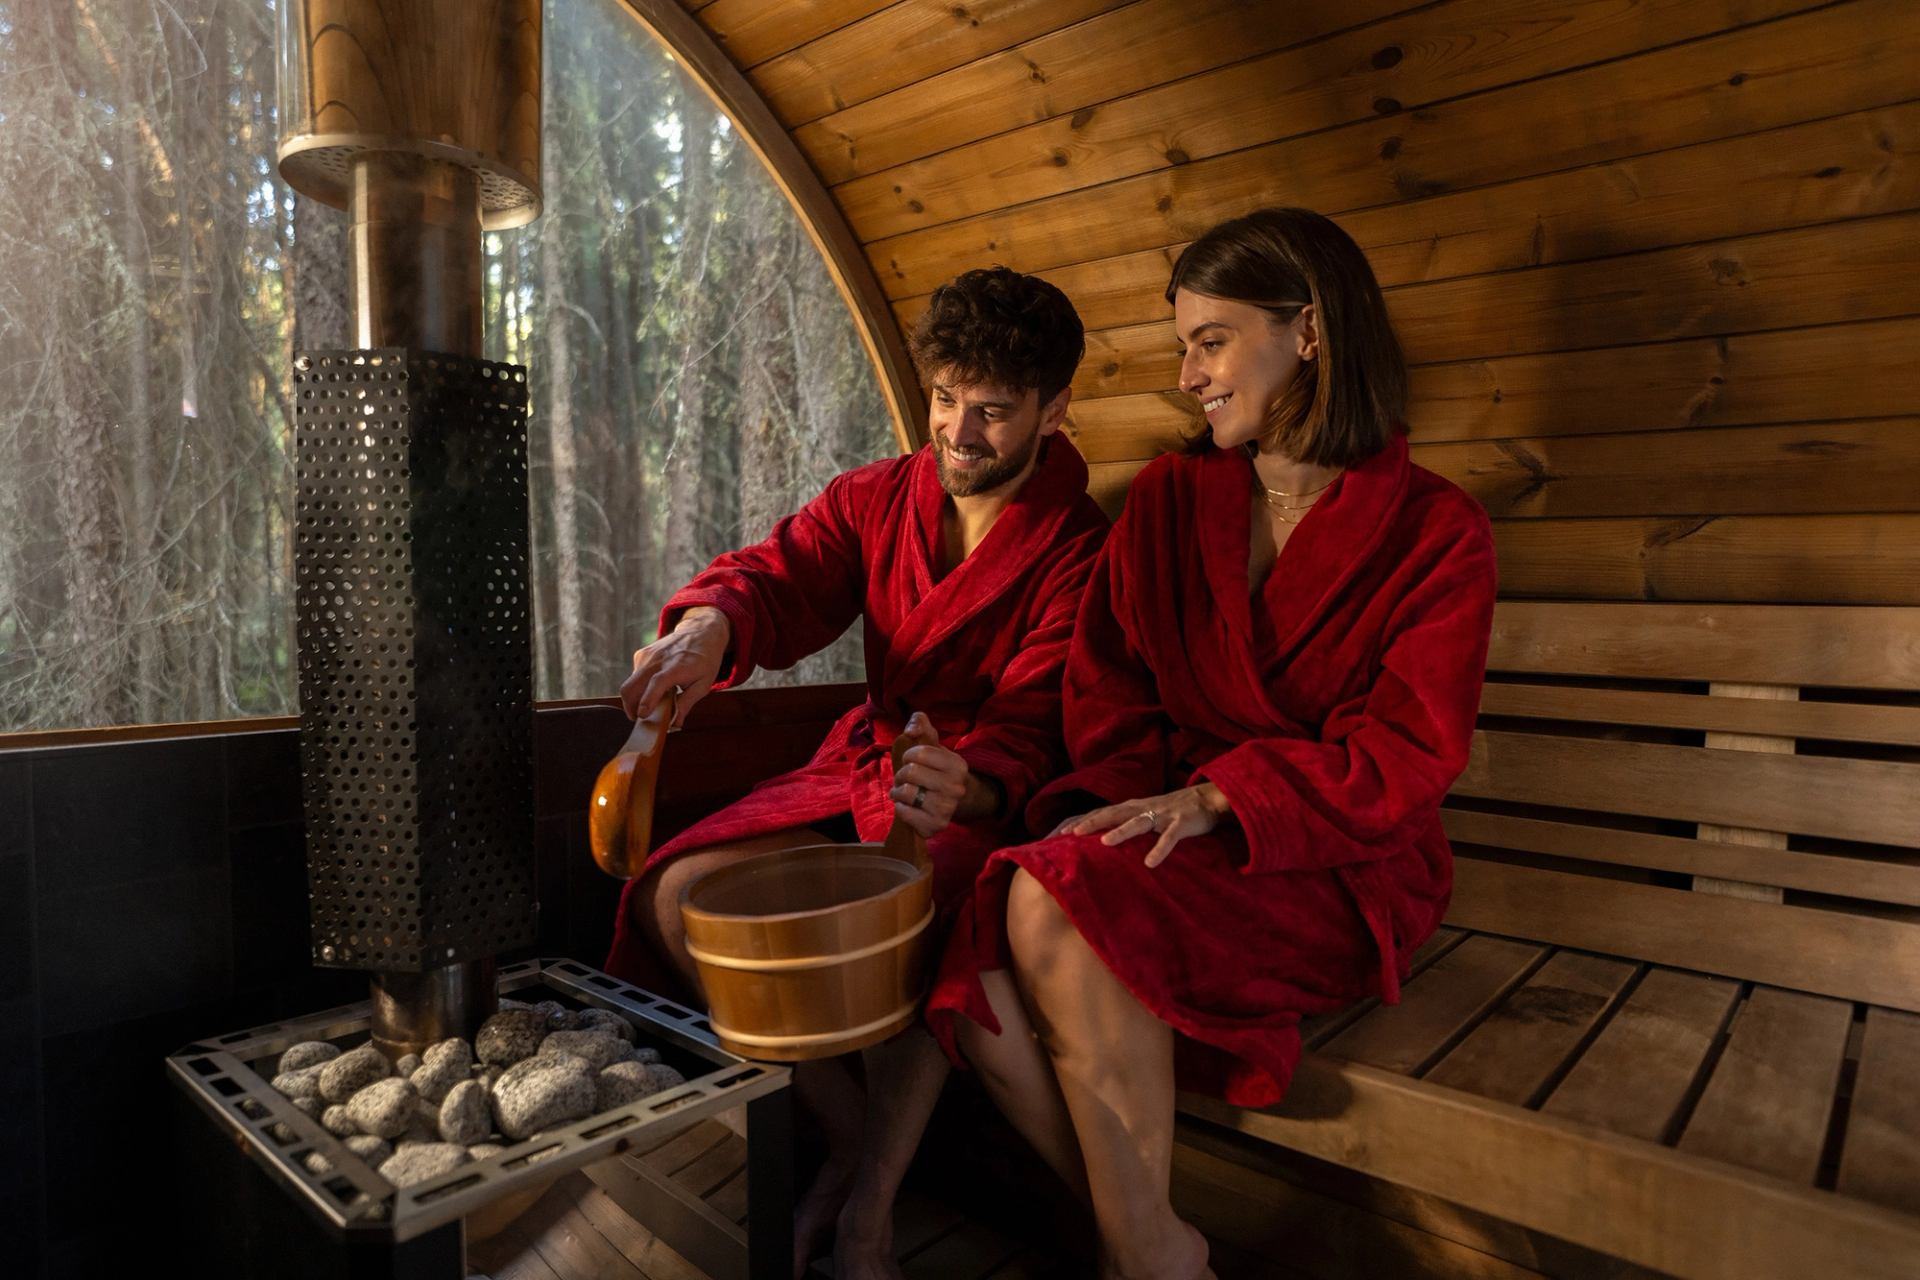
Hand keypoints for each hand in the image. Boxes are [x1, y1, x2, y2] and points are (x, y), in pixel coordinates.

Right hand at [619, 606, 728, 727]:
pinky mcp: (641, 654)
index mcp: (675, 667)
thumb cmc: (704, 660)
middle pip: (631, 687)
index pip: (656, 684)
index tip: (642, 715)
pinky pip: (633, 676)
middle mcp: (657, 660)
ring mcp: (646, 656)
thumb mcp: (704, 684)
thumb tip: (674, 724)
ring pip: (630, 684)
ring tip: (651, 703)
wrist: (700, 632)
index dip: (647, 700)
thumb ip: (687, 703)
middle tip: (639, 719)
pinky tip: (652, 688)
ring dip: (635, 698)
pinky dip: (638, 686)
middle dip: (631, 707)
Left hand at [887, 712, 992, 838]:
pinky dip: (900, 808)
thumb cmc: (935, 769)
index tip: (911, 760)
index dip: (908, 755)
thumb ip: (920, 725)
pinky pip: (905, 813)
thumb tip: (912, 729)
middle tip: (904, 778)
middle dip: (901, 774)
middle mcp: (956, 787)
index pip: (920, 753)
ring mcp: (947, 808)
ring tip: (902, 792)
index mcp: (958, 765)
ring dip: (898, 791)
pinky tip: (906, 806)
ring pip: (907, 793)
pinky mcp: (936, 825)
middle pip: (911, 773)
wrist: (950, 802)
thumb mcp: (931, 744)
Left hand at [1050, 783, 1232, 867]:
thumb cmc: (1171, 810)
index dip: (1081, 821)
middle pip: (1112, 813)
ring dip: (1121, 831)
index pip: (1101, 812)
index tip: (1058, 833)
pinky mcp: (1181, 823)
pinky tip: (1150, 862)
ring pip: (1138, 822)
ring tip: (1104, 842)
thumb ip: (1126, 824)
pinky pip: (1169, 837)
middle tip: (1070, 834)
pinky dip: (1159, 849)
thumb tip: (1100, 841)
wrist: (1206, 798)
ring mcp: (1162, 814)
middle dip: (1091, 822)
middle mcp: (1142, 808)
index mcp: (1132, 807)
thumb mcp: (1145, 815)